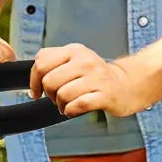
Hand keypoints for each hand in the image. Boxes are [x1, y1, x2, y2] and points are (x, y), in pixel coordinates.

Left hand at [31, 42, 158, 118]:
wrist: (127, 84)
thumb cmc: (95, 76)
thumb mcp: (75, 61)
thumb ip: (53, 63)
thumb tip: (33, 82)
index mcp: (74, 51)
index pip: (41, 62)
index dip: (34, 81)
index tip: (37, 91)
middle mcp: (85, 61)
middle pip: (49, 81)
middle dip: (49, 95)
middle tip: (58, 98)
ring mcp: (96, 77)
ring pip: (62, 94)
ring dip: (61, 105)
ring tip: (69, 104)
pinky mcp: (105, 94)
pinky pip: (77, 105)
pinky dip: (71, 111)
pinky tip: (75, 109)